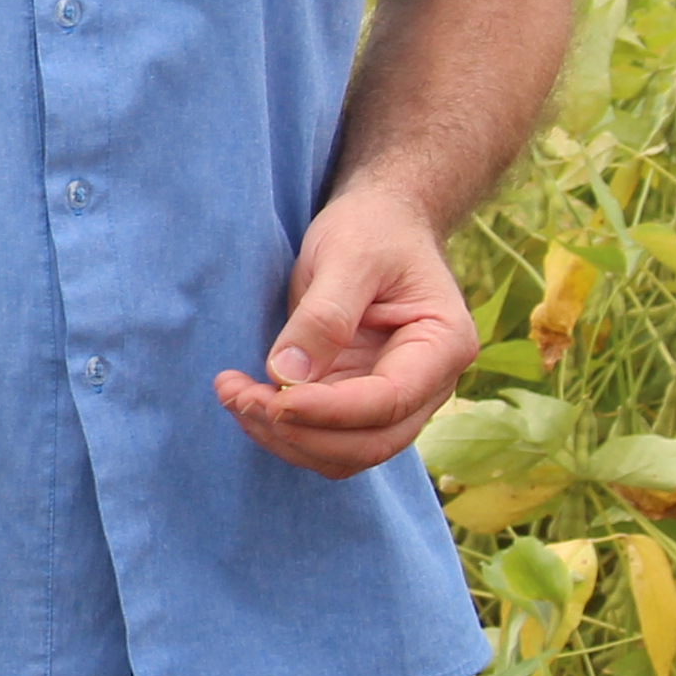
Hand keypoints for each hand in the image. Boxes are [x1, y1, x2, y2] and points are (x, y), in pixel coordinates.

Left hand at [215, 183, 481, 477]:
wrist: (380, 222)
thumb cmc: (373, 230)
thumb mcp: (348, 255)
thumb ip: (324, 316)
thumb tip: (288, 376)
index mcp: (443, 345)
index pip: (389, 402)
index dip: (329, 411)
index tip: (272, 401)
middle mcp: (428, 385)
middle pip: (369, 444)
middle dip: (299, 432)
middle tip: (237, 396)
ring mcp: (394, 400)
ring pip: (343, 453)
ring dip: (284, 438)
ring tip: (232, 394)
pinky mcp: (358, 401)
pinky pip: (324, 437)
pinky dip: (282, 429)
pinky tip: (245, 397)